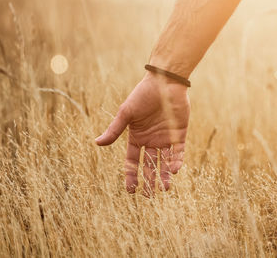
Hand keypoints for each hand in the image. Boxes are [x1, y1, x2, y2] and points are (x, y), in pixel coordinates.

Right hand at [95, 72, 189, 195]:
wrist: (164, 81)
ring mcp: (165, 138)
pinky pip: (178, 151)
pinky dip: (176, 161)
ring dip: (164, 175)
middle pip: (149, 165)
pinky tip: (174, 170)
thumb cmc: (142, 95)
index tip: (131, 190)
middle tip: (150, 195)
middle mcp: (151, 141)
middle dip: (149, 180)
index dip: (131, 176)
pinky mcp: (179, 134)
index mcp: (136, 137)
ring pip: (165, 162)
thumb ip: (115, 130)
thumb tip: (97, 143)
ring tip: (164, 188)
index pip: (133, 161)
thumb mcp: (126, 114)